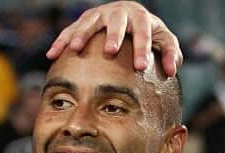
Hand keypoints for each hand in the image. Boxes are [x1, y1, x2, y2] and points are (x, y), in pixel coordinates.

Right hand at [46, 1, 182, 75]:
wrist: (130, 17)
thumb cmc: (149, 33)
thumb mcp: (163, 40)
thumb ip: (170, 53)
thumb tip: (172, 69)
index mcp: (139, 16)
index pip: (143, 30)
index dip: (141, 47)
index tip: (140, 66)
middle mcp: (119, 12)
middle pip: (116, 21)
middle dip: (113, 35)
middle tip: (111, 51)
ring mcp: (100, 14)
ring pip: (90, 22)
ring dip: (81, 35)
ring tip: (74, 50)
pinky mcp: (85, 20)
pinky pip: (71, 29)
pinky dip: (61, 41)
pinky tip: (51, 55)